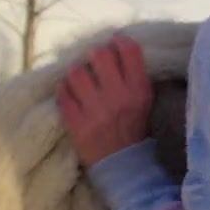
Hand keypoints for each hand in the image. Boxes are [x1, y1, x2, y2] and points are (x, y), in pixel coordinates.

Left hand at [57, 33, 153, 166]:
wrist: (125, 169)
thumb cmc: (137, 132)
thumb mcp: (146, 103)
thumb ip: (136, 78)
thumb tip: (120, 50)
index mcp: (139, 91)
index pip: (129, 50)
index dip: (120, 41)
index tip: (115, 42)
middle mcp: (117, 96)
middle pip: (99, 55)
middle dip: (96, 54)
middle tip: (95, 61)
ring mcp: (94, 110)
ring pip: (76, 72)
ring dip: (77, 72)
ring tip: (80, 78)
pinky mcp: (75, 122)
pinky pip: (62, 94)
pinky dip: (65, 90)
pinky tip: (70, 93)